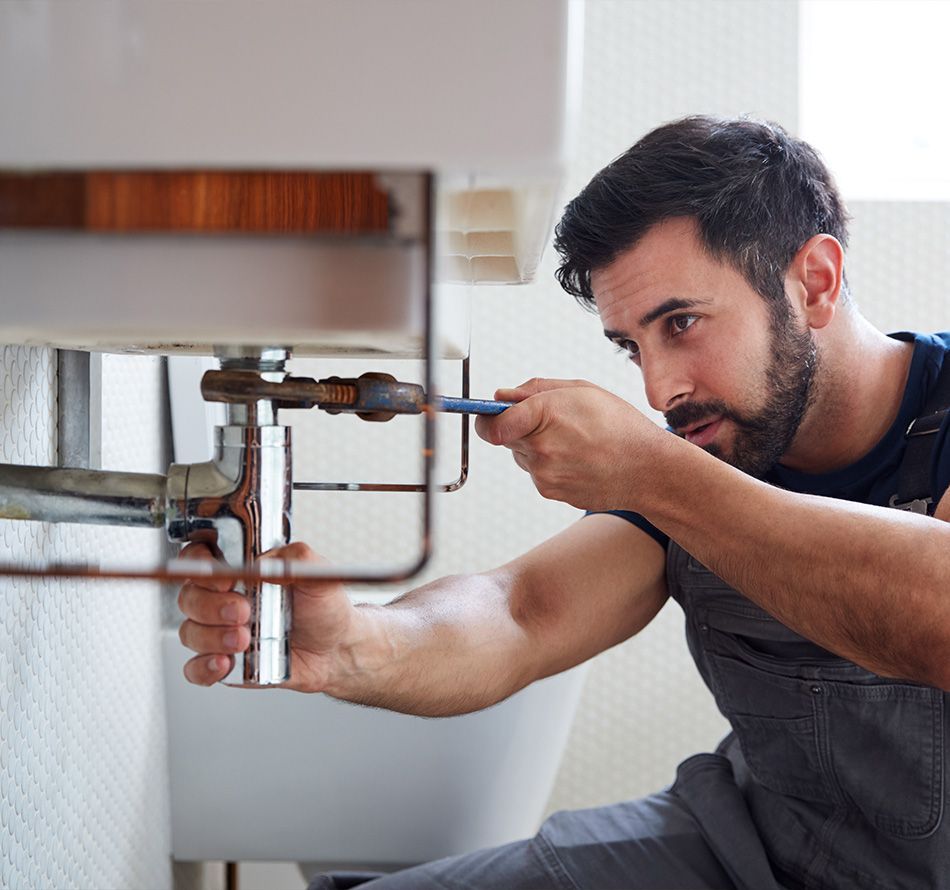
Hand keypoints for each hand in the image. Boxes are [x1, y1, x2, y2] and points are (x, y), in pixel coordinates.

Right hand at [176, 541, 356, 690]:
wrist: (336, 650)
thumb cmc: (324, 609)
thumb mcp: (319, 575)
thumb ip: (297, 558)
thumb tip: (266, 562)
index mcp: (241, 571)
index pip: (199, 557)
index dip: (199, 564)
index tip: (224, 578)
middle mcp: (224, 599)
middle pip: (189, 597)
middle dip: (210, 606)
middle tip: (242, 612)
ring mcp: (221, 632)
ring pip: (190, 632)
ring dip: (212, 637)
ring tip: (245, 639)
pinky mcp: (225, 662)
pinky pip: (195, 668)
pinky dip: (204, 667)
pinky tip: (226, 663)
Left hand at [474, 377, 666, 511]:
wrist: (647, 470)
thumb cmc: (621, 427)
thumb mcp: (582, 390)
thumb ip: (536, 390)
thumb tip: (503, 396)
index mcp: (545, 415)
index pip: (491, 424)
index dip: (486, 417)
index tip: (488, 414)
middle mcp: (540, 449)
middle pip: (504, 437)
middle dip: (519, 426)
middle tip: (552, 421)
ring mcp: (544, 474)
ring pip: (521, 455)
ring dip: (536, 446)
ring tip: (573, 441)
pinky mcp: (550, 491)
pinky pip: (537, 472)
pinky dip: (549, 464)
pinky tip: (577, 458)